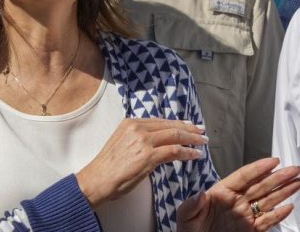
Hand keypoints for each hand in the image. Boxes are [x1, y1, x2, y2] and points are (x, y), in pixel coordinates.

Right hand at [76, 118, 207, 206]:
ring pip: (175, 135)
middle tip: (201, 131)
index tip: (188, 125)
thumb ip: (140, 140)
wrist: (97, 179)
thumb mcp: (124, 144)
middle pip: (170, 125)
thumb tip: (159, 143)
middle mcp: (137, 128)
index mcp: (130, 123)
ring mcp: (143, 141)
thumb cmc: (108, 167)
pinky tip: (195, 155)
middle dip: (189, 128)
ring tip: (202, 142)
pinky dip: (187, 152)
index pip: (160, 121)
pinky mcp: (148, 155)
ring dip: (192, 139)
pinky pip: (174, 151)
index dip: (177, 123)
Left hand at [176, 157, 299, 231]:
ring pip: (268, 200)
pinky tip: (289, 207)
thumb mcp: (185, 216)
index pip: (243, 177)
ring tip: (298, 182)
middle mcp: (236, 202)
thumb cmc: (189, 231)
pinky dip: (279, 215)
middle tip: (294, 169)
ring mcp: (245, 215)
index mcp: (221, 193)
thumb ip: (192, 204)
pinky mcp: (250, 230)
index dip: (259, 168)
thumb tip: (200, 195)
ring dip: (284, 191)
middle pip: (261, 186)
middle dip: (279, 177)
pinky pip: (267, 221)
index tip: (273, 161)